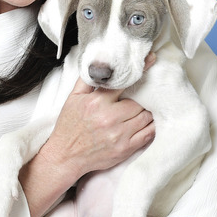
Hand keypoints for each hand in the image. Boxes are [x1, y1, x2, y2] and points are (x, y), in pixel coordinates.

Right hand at [40, 71, 155, 179]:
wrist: (66, 155)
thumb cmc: (69, 126)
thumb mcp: (73, 98)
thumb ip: (86, 79)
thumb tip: (98, 64)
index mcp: (97, 102)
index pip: (123, 83)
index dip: (139, 72)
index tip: (150, 61)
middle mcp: (109, 117)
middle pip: (138, 102)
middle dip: (140, 99)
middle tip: (141, 97)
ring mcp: (118, 135)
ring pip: (145, 117)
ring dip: (146, 112)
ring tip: (142, 110)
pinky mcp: (125, 149)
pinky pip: (147, 134)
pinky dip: (150, 127)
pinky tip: (147, 123)